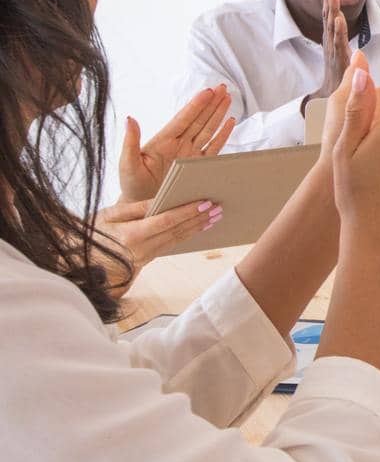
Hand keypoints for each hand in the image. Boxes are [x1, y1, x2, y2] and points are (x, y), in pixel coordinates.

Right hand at [94, 198, 222, 294]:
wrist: (79, 259)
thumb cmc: (92, 231)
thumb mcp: (109, 214)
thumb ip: (136, 208)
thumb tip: (161, 200)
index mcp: (131, 235)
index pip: (167, 221)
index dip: (188, 212)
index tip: (205, 204)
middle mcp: (141, 249)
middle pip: (177, 232)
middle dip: (199, 219)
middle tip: (218, 208)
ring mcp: (146, 257)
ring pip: (177, 240)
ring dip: (197, 228)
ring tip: (214, 217)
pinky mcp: (147, 260)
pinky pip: (171, 246)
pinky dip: (185, 236)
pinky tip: (197, 228)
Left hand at [119, 87, 235, 201]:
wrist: (143, 206)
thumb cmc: (132, 185)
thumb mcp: (127, 164)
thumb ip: (130, 142)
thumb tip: (130, 119)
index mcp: (163, 141)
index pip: (183, 119)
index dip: (196, 105)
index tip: (207, 91)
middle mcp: (179, 144)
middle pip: (199, 119)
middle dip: (211, 103)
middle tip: (222, 87)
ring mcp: (190, 153)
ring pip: (208, 129)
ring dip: (218, 113)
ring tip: (227, 97)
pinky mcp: (199, 165)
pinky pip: (214, 147)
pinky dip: (223, 134)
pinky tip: (229, 122)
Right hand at [311, 0, 351, 102]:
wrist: (334, 108)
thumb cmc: (342, 84)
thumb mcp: (349, 61)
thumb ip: (352, 50)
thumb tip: (356, 40)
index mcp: (334, 42)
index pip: (331, 16)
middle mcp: (331, 46)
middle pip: (328, 17)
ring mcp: (334, 54)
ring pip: (331, 28)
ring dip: (331, 9)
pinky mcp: (339, 64)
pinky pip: (337, 45)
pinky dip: (337, 32)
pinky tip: (338, 19)